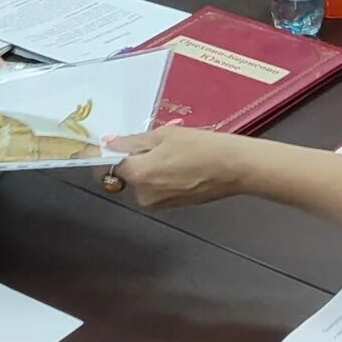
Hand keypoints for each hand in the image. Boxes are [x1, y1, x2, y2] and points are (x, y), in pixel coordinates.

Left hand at [104, 127, 247, 210]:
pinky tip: (183, 163)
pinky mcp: (174, 206)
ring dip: (152, 167)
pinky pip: (160, 188)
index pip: (109, 167)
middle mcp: (144, 195)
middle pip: (129, 175)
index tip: (111, 145)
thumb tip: (109, 143)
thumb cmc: (200, 146)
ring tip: (174, 151)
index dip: (107, 155)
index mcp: (138, 175)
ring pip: (145, 181)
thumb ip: (133, 142)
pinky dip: (165, 176)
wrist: (234, 167)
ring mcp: (160, 203)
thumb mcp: (165, 135)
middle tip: (156, 142)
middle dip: (136, 159)